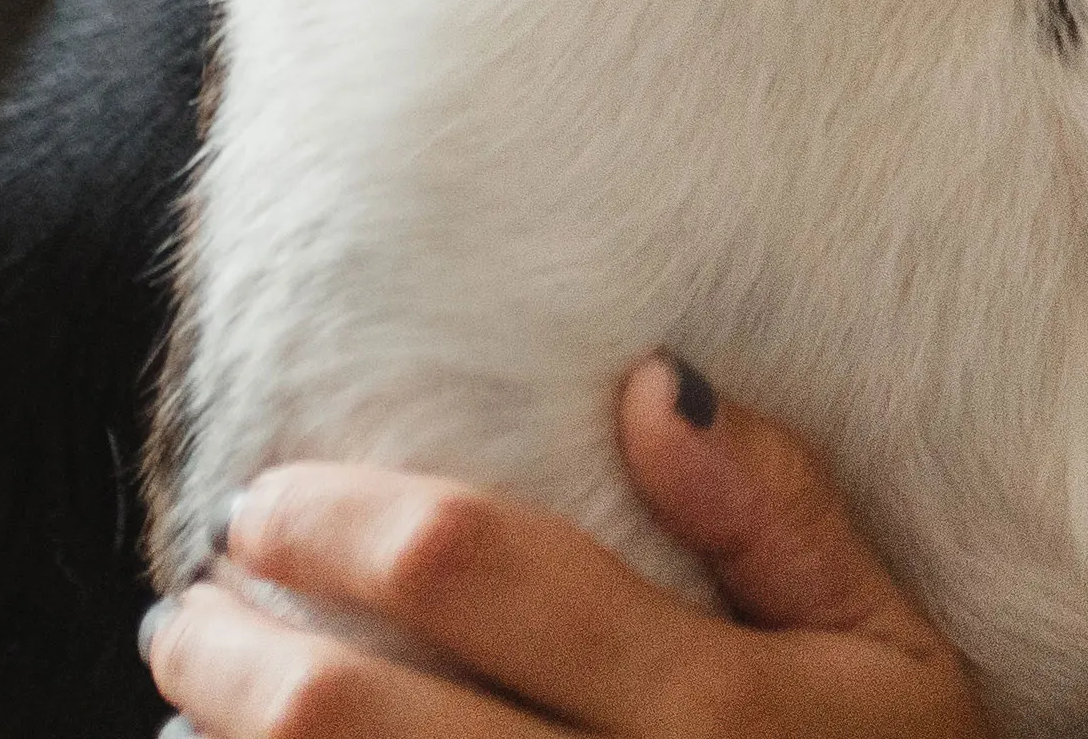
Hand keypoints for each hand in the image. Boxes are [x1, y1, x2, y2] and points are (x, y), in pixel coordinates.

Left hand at [141, 356, 982, 738]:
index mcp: (710, 706)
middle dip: (231, 644)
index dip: (335, 519)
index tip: (270, 501)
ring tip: (203, 702)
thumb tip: (653, 381)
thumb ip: (780, 518)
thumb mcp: (895, 653)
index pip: (466, 567)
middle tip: (192, 603)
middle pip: (346, 712)